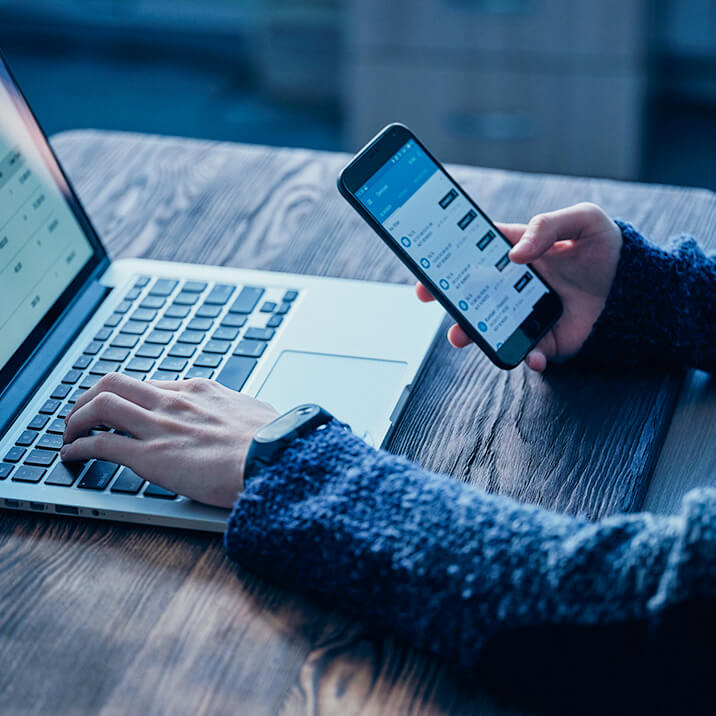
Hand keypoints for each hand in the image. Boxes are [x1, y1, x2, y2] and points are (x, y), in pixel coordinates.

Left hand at [61, 374, 278, 506]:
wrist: (275, 457)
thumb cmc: (272, 440)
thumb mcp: (253, 412)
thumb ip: (236, 412)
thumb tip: (243, 419)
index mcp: (199, 391)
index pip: (149, 384)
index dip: (127, 396)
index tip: (121, 407)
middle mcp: (173, 402)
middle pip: (115, 384)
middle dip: (90, 397)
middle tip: (83, 414)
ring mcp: (160, 427)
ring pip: (100, 406)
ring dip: (76, 419)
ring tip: (69, 434)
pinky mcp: (151, 456)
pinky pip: (101, 445)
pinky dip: (79, 448)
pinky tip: (72, 456)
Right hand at [417, 202, 621, 371]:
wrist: (639, 289)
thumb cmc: (608, 248)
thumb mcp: (584, 220)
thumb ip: (547, 225)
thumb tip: (515, 254)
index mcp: (519, 252)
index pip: (476, 252)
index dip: (449, 258)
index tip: (429, 266)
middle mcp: (516, 285)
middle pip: (474, 292)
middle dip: (448, 297)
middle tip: (430, 297)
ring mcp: (527, 313)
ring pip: (490, 324)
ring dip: (472, 331)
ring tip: (461, 335)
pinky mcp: (545, 338)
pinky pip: (527, 351)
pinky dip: (524, 356)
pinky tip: (530, 355)